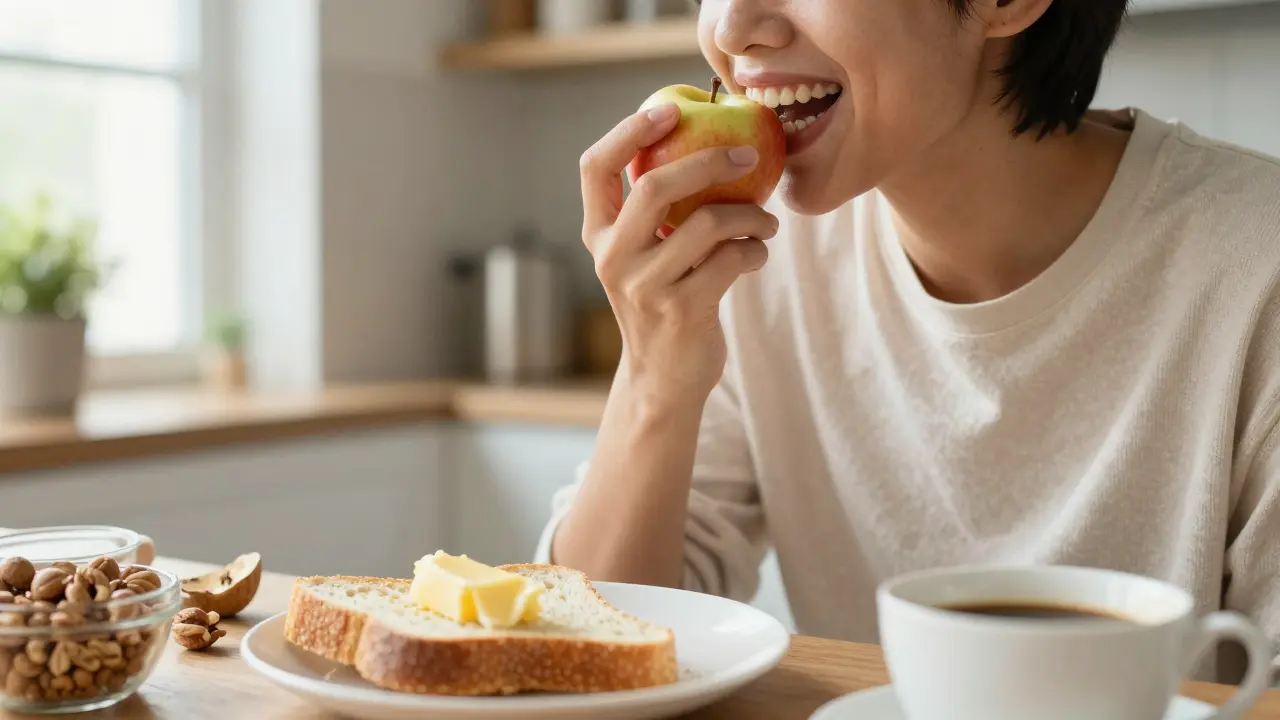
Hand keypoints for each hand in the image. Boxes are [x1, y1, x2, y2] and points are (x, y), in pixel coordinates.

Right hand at [580, 103, 779, 401]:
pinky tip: (757, 254)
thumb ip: (659, 213)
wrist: (663, 380)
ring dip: (750, 215)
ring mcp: (645, 287)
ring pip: (706, 224)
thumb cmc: (665, 302)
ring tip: (766, 223)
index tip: (671, 110)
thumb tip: (710, 142)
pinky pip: (731, 259)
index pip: (595, 167)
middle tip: (748, 155)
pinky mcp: (682, 311)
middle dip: (708, 161)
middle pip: (654, 187)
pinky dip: (755, 250)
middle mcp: (613, 258)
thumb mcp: (646, 257)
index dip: (629, 131)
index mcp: (598, 235)